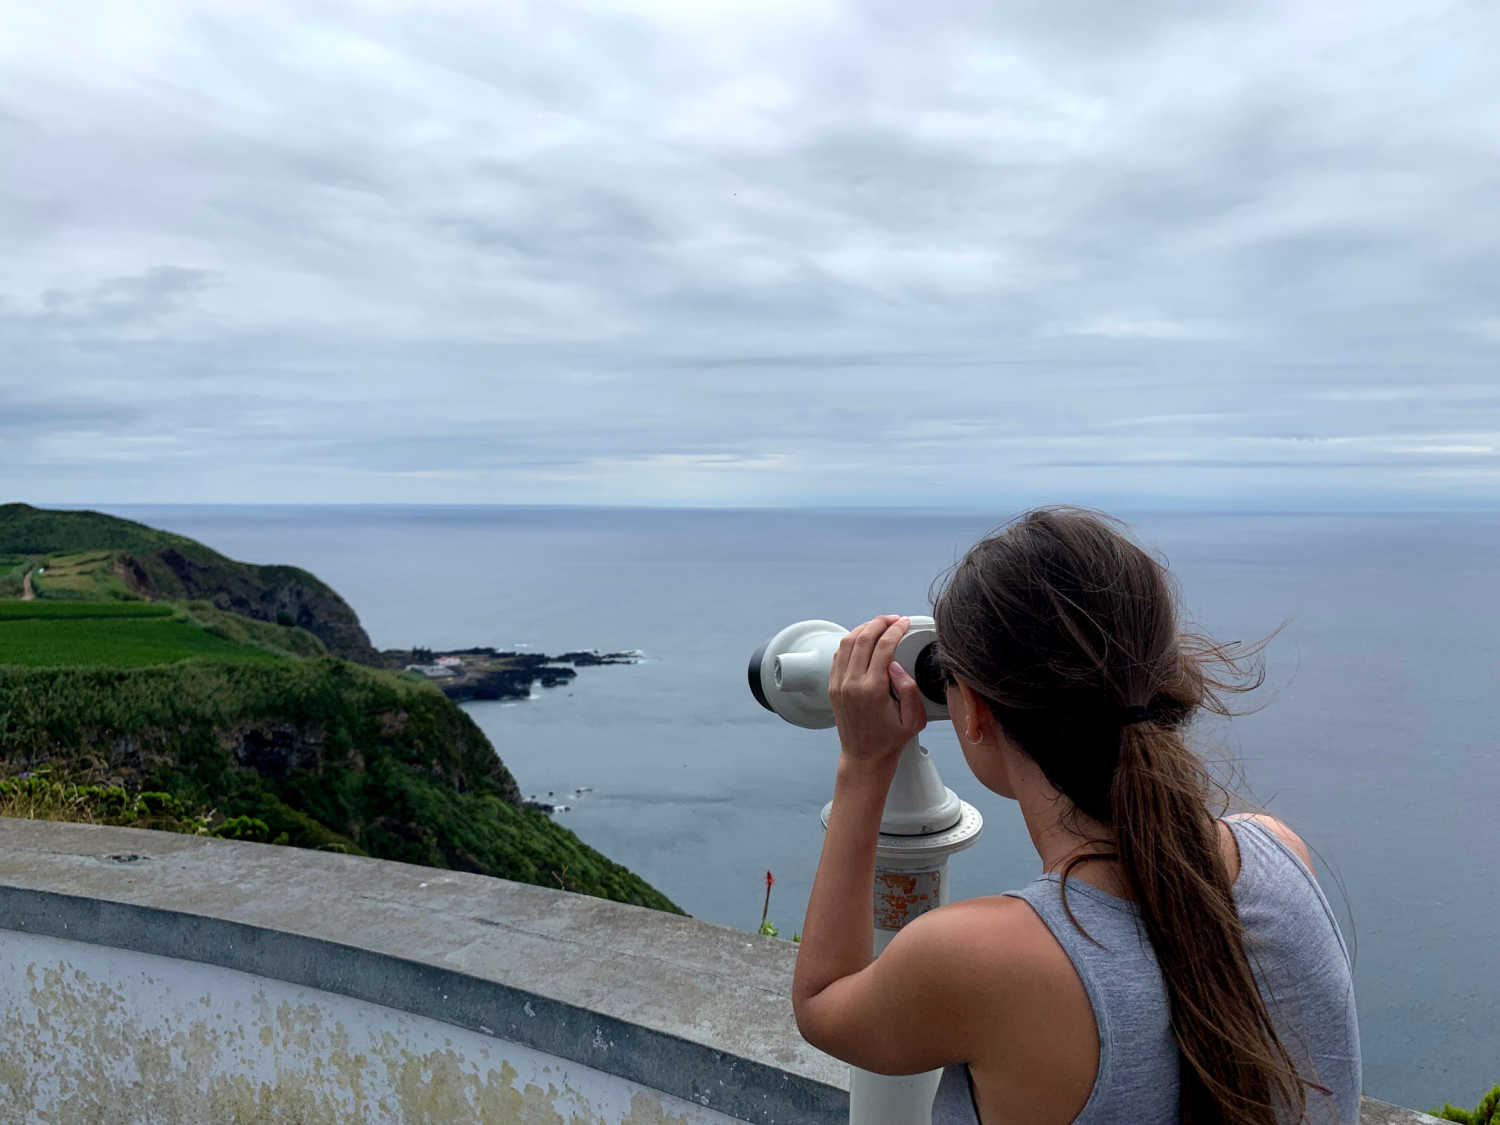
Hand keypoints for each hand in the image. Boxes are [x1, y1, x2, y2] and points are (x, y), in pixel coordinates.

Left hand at [828, 615, 926, 764]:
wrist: (864, 757)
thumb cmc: (890, 740)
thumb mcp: (913, 719)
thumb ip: (909, 688)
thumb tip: (895, 664)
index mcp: (872, 690)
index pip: (883, 647)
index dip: (896, 629)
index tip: (904, 623)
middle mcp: (851, 684)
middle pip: (863, 638)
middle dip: (880, 622)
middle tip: (893, 619)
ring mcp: (839, 685)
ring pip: (847, 642)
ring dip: (864, 628)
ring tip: (879, 625)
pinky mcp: (832, 687)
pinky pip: (838, 654)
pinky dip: (850, 641)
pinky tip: (863, 639)